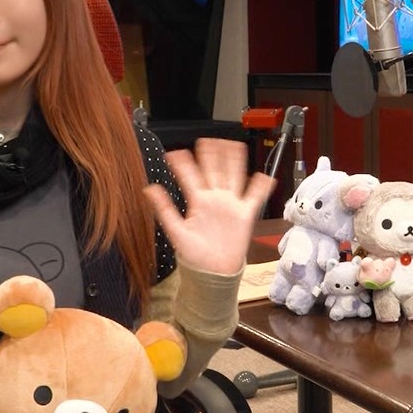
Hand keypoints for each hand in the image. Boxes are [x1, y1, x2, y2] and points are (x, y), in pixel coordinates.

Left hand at [144, 138, 274, 275]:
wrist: (213, 273)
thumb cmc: (194, 254)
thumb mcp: (175, 231)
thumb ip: (164, 209)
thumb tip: (149, 189)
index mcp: (197, 201)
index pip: (190, 177)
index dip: (183, 164)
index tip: (175, 153)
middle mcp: (214, 199)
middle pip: (214, 170)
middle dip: (212, 154)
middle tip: (208, 139)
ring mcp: (230, 205)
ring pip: (234, 176)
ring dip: (234, 161)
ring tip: (234, 145)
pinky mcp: (244, 215)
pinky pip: (254, 197)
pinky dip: (261, 187)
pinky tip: (264, 176)